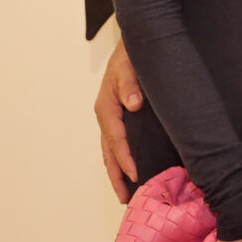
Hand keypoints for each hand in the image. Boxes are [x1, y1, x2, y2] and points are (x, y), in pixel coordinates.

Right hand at [94, 39, 143, 201]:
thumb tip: (132, 104)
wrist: (133, 42)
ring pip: (111, 151)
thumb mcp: (130, 65)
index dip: (125, 159)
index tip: (135, 175)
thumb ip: (130, 83)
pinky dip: (122, 159)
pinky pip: (119, 142)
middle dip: (116, 177)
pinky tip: (133, 170)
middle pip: (108, 152)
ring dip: (118, 172)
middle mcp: (106, 115)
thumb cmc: (131, 54)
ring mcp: (111, 117)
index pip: (115, 139)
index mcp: (106, 106)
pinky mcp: (119, 117)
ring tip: (127, 194)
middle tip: (126, 199)